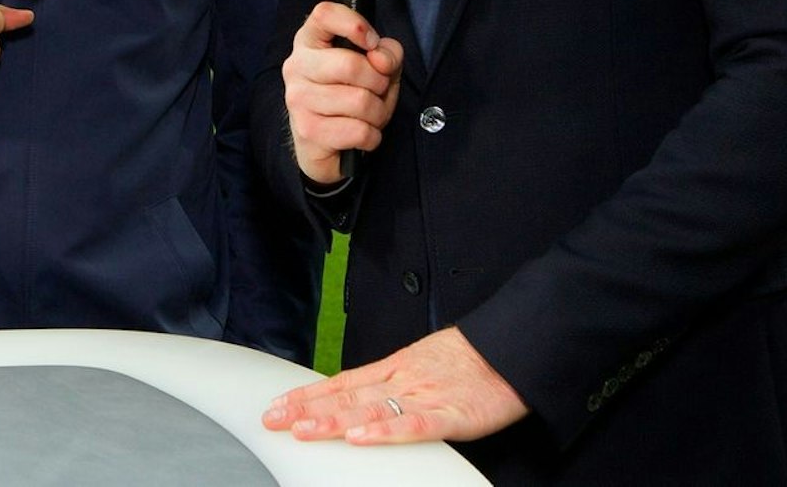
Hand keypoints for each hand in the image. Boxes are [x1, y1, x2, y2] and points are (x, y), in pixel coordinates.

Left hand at [262, 327, 527, 445]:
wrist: (512, 350)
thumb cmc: (471, 361)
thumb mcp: (423, 364)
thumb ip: (391, 383)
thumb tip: (357, 399)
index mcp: (395, 368)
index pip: (342, 383)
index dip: (308, 396)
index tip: (277, 406)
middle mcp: (403, 379)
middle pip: (348, 397)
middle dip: (307, 410)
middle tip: (273, 420)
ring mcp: (425, 396)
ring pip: (372, 409)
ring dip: (334, 421)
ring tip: (305, 430)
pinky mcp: (451, 414)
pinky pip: (414, 425)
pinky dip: (386, 431)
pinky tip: (362, 437)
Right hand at [282, 1, 404, 183]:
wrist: (327, 143)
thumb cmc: (351, 95)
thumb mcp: (378, 68)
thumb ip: (387, 53)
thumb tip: (380, 59)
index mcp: (310, 40)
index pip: (324, 14)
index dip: (355, 24)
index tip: (371, 42)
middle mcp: (297, 66)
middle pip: (350, 64)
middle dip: (379, 82)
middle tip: (378, 90)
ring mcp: (298, 99)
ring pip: (360, 101)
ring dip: (379, 113)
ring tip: (370, 115)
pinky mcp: (307, 131)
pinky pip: (358, 131)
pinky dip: (372, 136)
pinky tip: (362, 134)